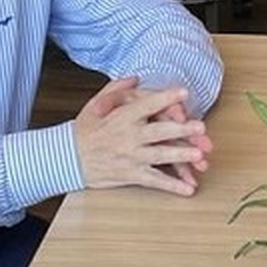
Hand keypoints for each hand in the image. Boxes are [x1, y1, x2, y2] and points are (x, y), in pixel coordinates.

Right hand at [73, 77, 209, 195]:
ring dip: (181, 156)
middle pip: (159, 132)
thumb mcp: (96, 104)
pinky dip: (172, 186)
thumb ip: (117, 88)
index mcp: (123, 117)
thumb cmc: (83, 130)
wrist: (66, 159)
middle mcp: (129, 137)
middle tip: (200, 127)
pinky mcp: (131, 174)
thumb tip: (136, 77)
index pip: (147, 105)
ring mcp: (131, 157)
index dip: (166, 97)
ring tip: (199, 156)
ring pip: (160, 156)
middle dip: (181, 129)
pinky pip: (155, 180)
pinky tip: (188, 189)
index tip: (183, 92)